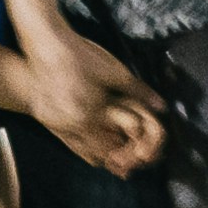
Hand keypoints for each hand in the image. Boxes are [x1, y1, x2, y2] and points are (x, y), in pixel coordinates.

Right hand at [6, 17, 163, 173]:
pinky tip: (86, 142)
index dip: (126, 152)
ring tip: (109, 157)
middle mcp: (70, 123)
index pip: (111, 145)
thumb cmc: (80, 57)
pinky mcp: (45, 116)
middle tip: (126, 163)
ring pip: (78, 148)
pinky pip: (64, 139)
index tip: (137, 156)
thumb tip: (162, 106)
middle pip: (95, 151)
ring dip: (95, 152)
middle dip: (112, 156)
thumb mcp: (115, 73)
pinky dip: (79, 144)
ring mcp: (54, 121)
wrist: (45, 44)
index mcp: (89, 116)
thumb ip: (139, 92)